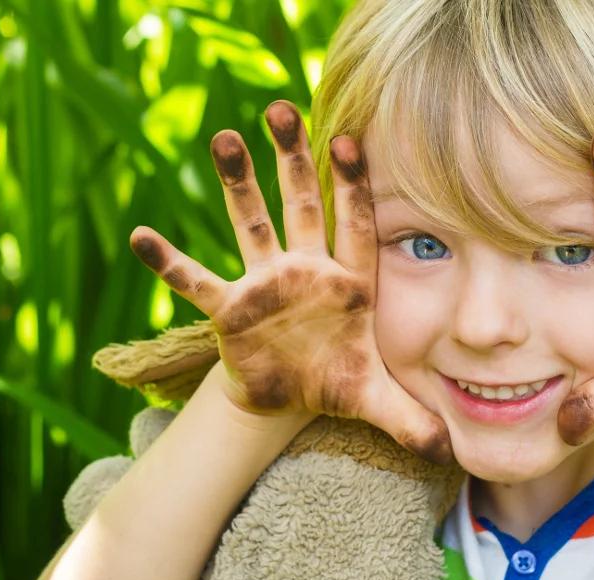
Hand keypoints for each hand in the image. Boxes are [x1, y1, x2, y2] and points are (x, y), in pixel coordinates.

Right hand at [129, 101, 451, 463]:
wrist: (293, 397)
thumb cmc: (338, 382)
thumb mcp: (376, 400)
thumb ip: (411, 419)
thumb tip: (450, 454)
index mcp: (350, 282)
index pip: (356, 225)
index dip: (354, 186)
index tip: (349, 142)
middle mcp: (308, 270)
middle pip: (302, 204)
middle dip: (294, 160)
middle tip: (282, 110)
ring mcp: (266, 284)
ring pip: (251, 224)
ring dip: (237, 184)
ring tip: (223, 138)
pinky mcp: (231, 311)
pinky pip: (198, 282)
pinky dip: (172, 264)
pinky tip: (143, 238)